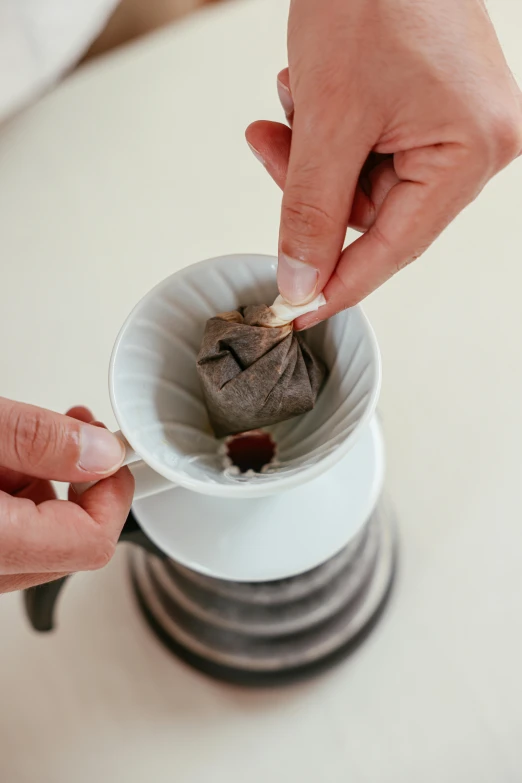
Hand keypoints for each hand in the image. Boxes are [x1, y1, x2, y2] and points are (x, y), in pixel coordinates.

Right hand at [0, 399, 133, 593]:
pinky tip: (4, 456)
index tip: (117, 452)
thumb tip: (100, 452)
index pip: (91, 542)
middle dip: (84, 482)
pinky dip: (17, 492)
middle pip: (70, 543)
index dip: (115, 492)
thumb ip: (38, 440)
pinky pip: (11, 530)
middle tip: (81, 433)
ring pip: (39, 535)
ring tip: (23, 436)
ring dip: (46, 483)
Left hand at [246, 0, 521, 327]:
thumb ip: (311, 213)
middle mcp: (476, 143)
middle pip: (373, 213)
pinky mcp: (431, 104)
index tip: (296, 312)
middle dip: (311, 187)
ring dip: (314, 153)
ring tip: (294, 97)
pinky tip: (310, 87)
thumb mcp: (329, 117)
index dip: (339, 284)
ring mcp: (456, 122)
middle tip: (273, 146)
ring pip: (363, 181)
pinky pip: (370, 147)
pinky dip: (328, 130)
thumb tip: (301, 282)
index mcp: (471, 152)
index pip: (394, 249)